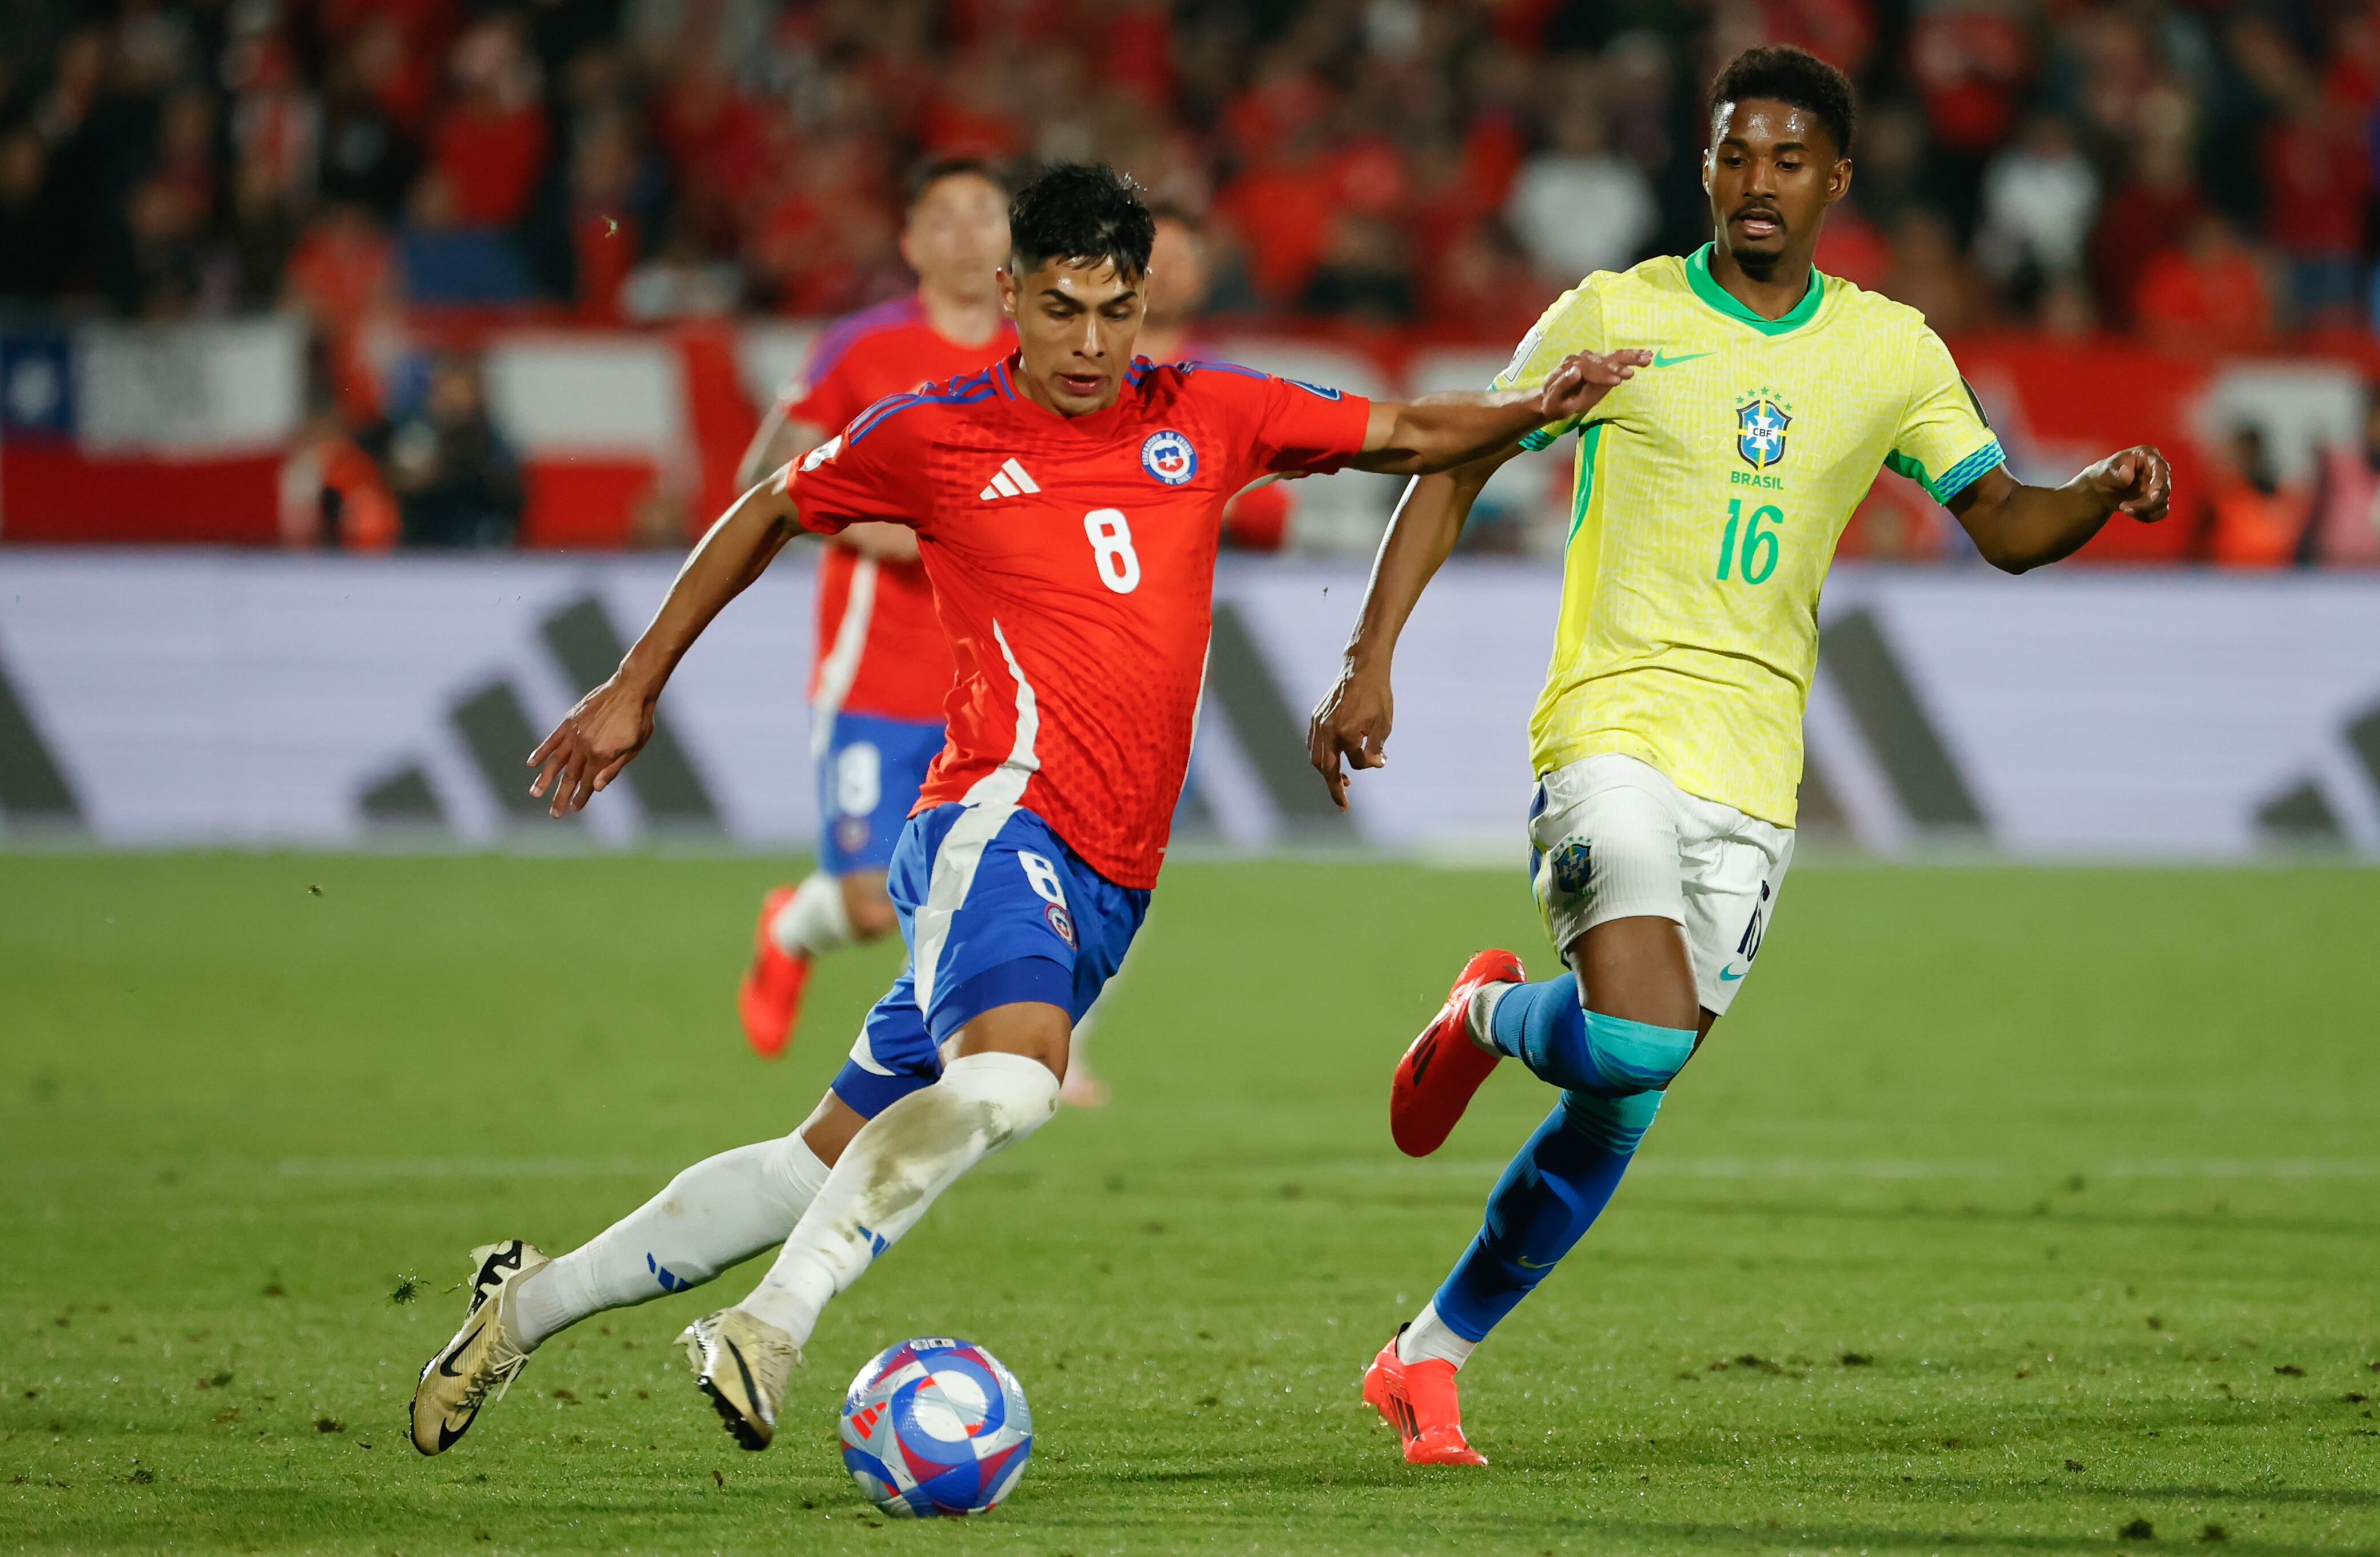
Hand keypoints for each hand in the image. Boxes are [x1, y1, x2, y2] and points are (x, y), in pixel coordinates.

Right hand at [528, 673, 655, 816]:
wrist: (631, 689)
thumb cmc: (638, 720)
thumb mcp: (634, 748)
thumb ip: (614, 768)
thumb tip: (596, 787)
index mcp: (602, 755)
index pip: (588, 783)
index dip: (581, 797)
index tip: (574, 809)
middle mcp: (585, 747)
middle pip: (570, 777)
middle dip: (561, 797)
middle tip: (554, 814)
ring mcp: (575, 734)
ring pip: (556, 761)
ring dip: (545, 779)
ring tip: (535, 793)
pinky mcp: (569, 721)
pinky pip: (552, 740)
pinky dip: (541, 752)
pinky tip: (532, 764)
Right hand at [1307, 659, 1393, 811]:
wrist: (1362, 668)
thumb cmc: (1377, 695)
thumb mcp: (1384, 724)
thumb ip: (1376, 749)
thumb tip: (1376, 765)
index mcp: (1347, 733)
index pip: (1356, 762)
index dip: (1370, 764)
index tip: (1382, 759)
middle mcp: (1328, 731)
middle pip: (1327, 769)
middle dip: (1334, 789)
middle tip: (1343, 805)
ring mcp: (1319, 724)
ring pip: (1316, 759)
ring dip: (1326, 774)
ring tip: (1340, 783)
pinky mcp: (1316, 717)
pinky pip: (1313, 744)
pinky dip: (1320, 757)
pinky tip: (1331, 760)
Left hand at [1533, 349, 1651, 424]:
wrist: (1552, 398)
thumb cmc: (1553, 402)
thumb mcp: (1553, 399)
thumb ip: (1562, 384)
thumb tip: (1576, 370)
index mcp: (1569, 366)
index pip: (1588, 369)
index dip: (1603, 375)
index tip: (1618, 382)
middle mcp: (1581, 358)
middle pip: (1602, 360)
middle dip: (1618, 366)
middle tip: (1631, 373)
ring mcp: (1592, 359)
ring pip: (1612, 356)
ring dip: (1630, 358)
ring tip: (1647, 358)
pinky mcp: (1601, 363)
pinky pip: (1617, 358)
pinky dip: (1631, 357)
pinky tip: (1646, 355)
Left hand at [2080, 444, 2170, 521]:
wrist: (2101, 488)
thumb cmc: (2104, 474)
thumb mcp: (2104, 471)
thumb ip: (2114, 473)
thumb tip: (2126, 475)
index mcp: (2147, 454)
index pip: (2161, 467)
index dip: (2160, 482)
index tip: (2152, 496)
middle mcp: (2157, 468)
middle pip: (2164, 488)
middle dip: (2147, 502)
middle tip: (2124, 508)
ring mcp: (2159, 484)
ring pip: (2162, 502)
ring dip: (2144, 510)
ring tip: (2123, 509)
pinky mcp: (2158, 499)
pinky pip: (2161, 512)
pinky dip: (2148, 516)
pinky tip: (2132, 514)